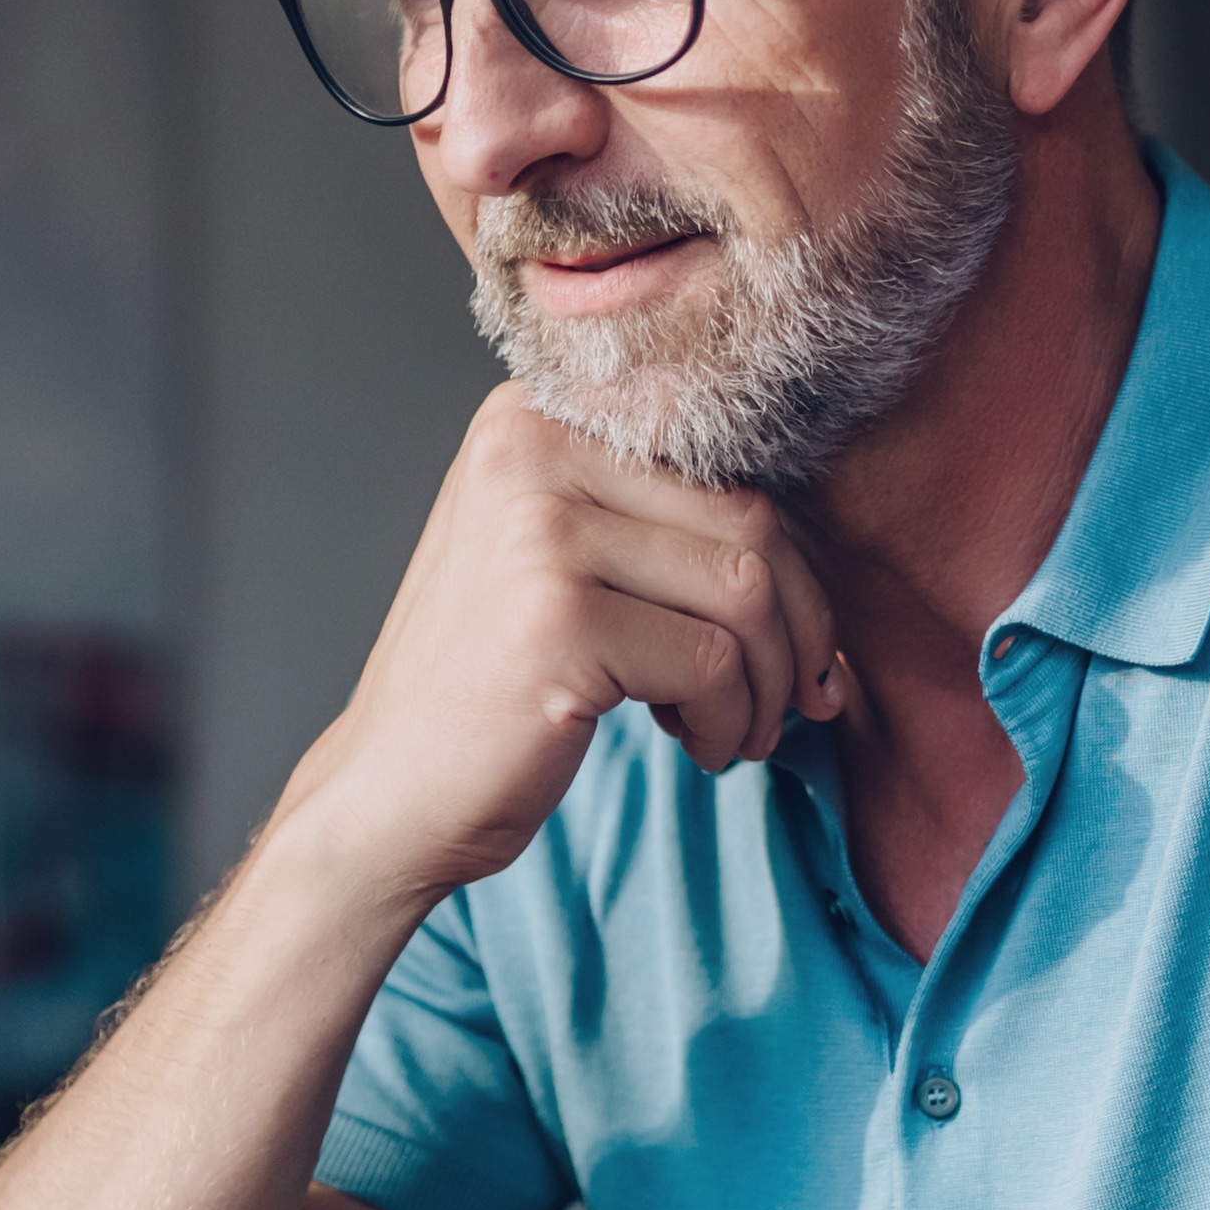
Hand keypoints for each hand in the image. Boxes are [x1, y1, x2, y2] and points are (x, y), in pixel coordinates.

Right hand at [274, 385, 841, 909]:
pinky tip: (697, 747)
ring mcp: (540, 530)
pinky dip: (729, 720)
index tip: (802, 638)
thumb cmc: (494, 686)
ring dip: (770, 681)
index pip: (725, 458)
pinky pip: (714, 661)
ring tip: (738, 730)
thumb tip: (820, 546)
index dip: (790, 556)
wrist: (389, 793)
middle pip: (752, 516)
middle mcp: (531, 449)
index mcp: (535, 416)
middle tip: (798, 698)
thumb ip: (659, 517)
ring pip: (747, 588)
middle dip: (800, 623)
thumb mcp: (563, 560)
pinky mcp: (558, 617)